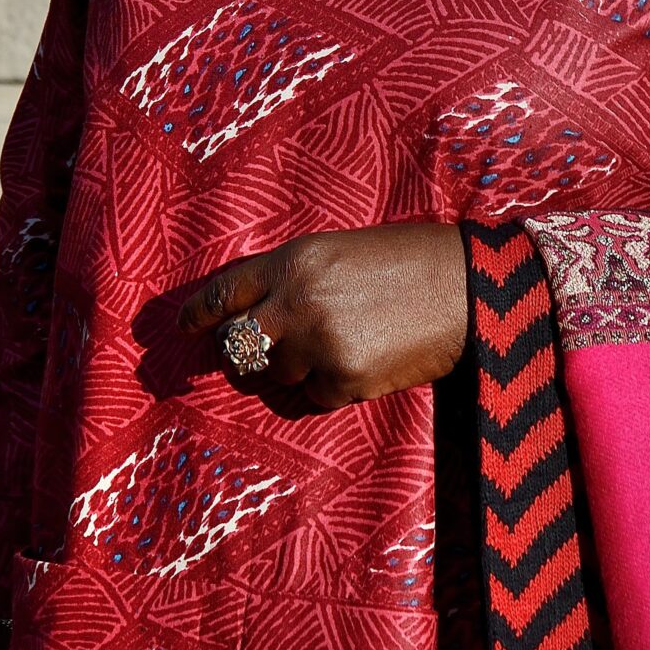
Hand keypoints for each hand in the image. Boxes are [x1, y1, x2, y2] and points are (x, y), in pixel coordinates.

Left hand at [176, 222, 466, 412]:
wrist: (466, 288)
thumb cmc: (403, 264)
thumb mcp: (336, 253)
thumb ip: (290, 278)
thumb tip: (250, 313)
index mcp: (291, 261)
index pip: (224, 292)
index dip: (199, 314)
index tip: (183, 328)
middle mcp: (295, 300)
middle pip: (238, 343)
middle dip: (241, 354)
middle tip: (255, 357)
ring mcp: (318, 342)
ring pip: (275, 374)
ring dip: (295, 370)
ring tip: (336, 349)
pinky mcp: (345, 378)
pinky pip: (314, 396)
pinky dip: (329, 388)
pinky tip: (361, 365)